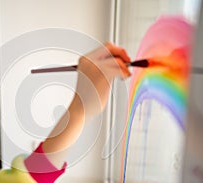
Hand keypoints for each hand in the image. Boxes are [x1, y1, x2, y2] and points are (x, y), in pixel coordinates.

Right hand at [42, 43, 130, 166]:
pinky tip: (123, 78)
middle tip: (129, 62)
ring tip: (124, 75)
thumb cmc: (88, 96)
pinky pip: (120, 68)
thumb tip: (121, 60)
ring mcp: (96, 66)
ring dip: (124, 67)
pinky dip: (125, 73)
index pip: (105, 47)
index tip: (124, 58)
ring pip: (117, 60)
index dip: (117, 50)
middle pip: (111, 47)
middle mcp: (89, 60)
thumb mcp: (93, 76)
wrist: (80, 108)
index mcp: (85, 59)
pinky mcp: (103, 74)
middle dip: (122, 53)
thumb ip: (103, 66)